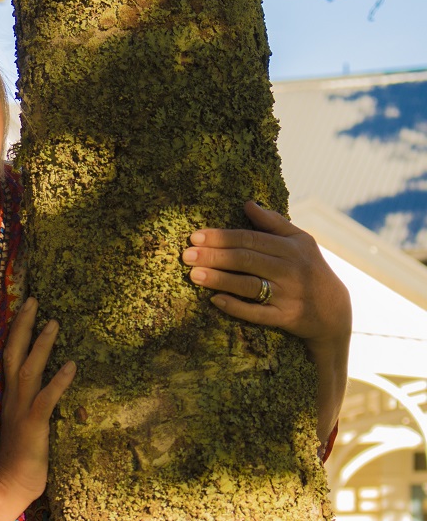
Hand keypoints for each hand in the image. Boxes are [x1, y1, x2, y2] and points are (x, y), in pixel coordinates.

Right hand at [0, 297, 75, 507]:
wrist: (10, 485)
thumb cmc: (21, 454)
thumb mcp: (24, 419)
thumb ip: (31, 398)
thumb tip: (44, 380)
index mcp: (9, 394)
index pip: (8, 354)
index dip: (15, 330)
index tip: (24, 306)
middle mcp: (11, 396)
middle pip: (13, 353)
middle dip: (22, 325)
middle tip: (33, 300)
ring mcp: (21, 410)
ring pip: (29, 369)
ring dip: (41, 345)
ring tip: (54, 322)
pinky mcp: (34, 425)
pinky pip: (46, 399)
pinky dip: (58, 381)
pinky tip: (72, 365)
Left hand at [181, 201, 350, 446]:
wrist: (334, 312)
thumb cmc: (309, 269)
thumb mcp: (300, 242)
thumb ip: (274, 222)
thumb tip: (247, 202)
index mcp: (292, 247)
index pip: (250, 239)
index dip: (221, 237)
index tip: (195, 236)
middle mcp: (292, 269)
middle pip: (246, 260)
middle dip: (214, 256)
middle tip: (186, 255)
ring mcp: (289, 295)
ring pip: (249, 286)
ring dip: (220, 280)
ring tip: (194, 275)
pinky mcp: (288, 318)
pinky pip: (258, 314)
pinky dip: (237, 307)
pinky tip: (215, 301)